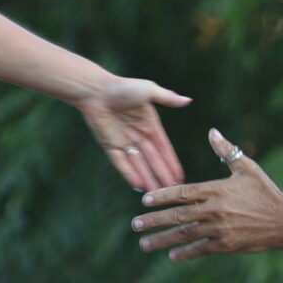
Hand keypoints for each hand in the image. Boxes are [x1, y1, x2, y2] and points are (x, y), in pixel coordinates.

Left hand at [78, 75, 191, 192]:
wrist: (95, 90)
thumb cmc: (122, 87)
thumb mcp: (148, 90)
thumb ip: (167, 97)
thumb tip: (188, 100)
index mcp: (150, 125)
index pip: (164, 149)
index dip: (172, 163)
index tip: (180, 177)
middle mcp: (139, 136)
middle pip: (153, 160)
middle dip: (162, 176)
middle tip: (173, 192)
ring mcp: (124, 142)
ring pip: (138, 165)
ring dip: (148, 178)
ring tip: (157, 194)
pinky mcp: (109, 145)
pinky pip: (121, 163)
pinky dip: (129, 174)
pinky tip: (138, 186)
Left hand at [131, 130, 282, 260]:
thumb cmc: (265, 191)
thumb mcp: (247, 167)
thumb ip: (226, 151)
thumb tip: (212, 131)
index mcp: (216, 189)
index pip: (182, 192)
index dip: (162, 196)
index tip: (144, 199)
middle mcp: (214, 210)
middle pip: (177, 215)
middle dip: (153, 220)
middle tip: (135, 224)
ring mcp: (218, 229)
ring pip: (184, 235)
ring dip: (162, 240)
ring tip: (144, 244)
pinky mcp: (225, 245)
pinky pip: (200, 250)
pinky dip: (185, 253)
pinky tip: (172, 255)